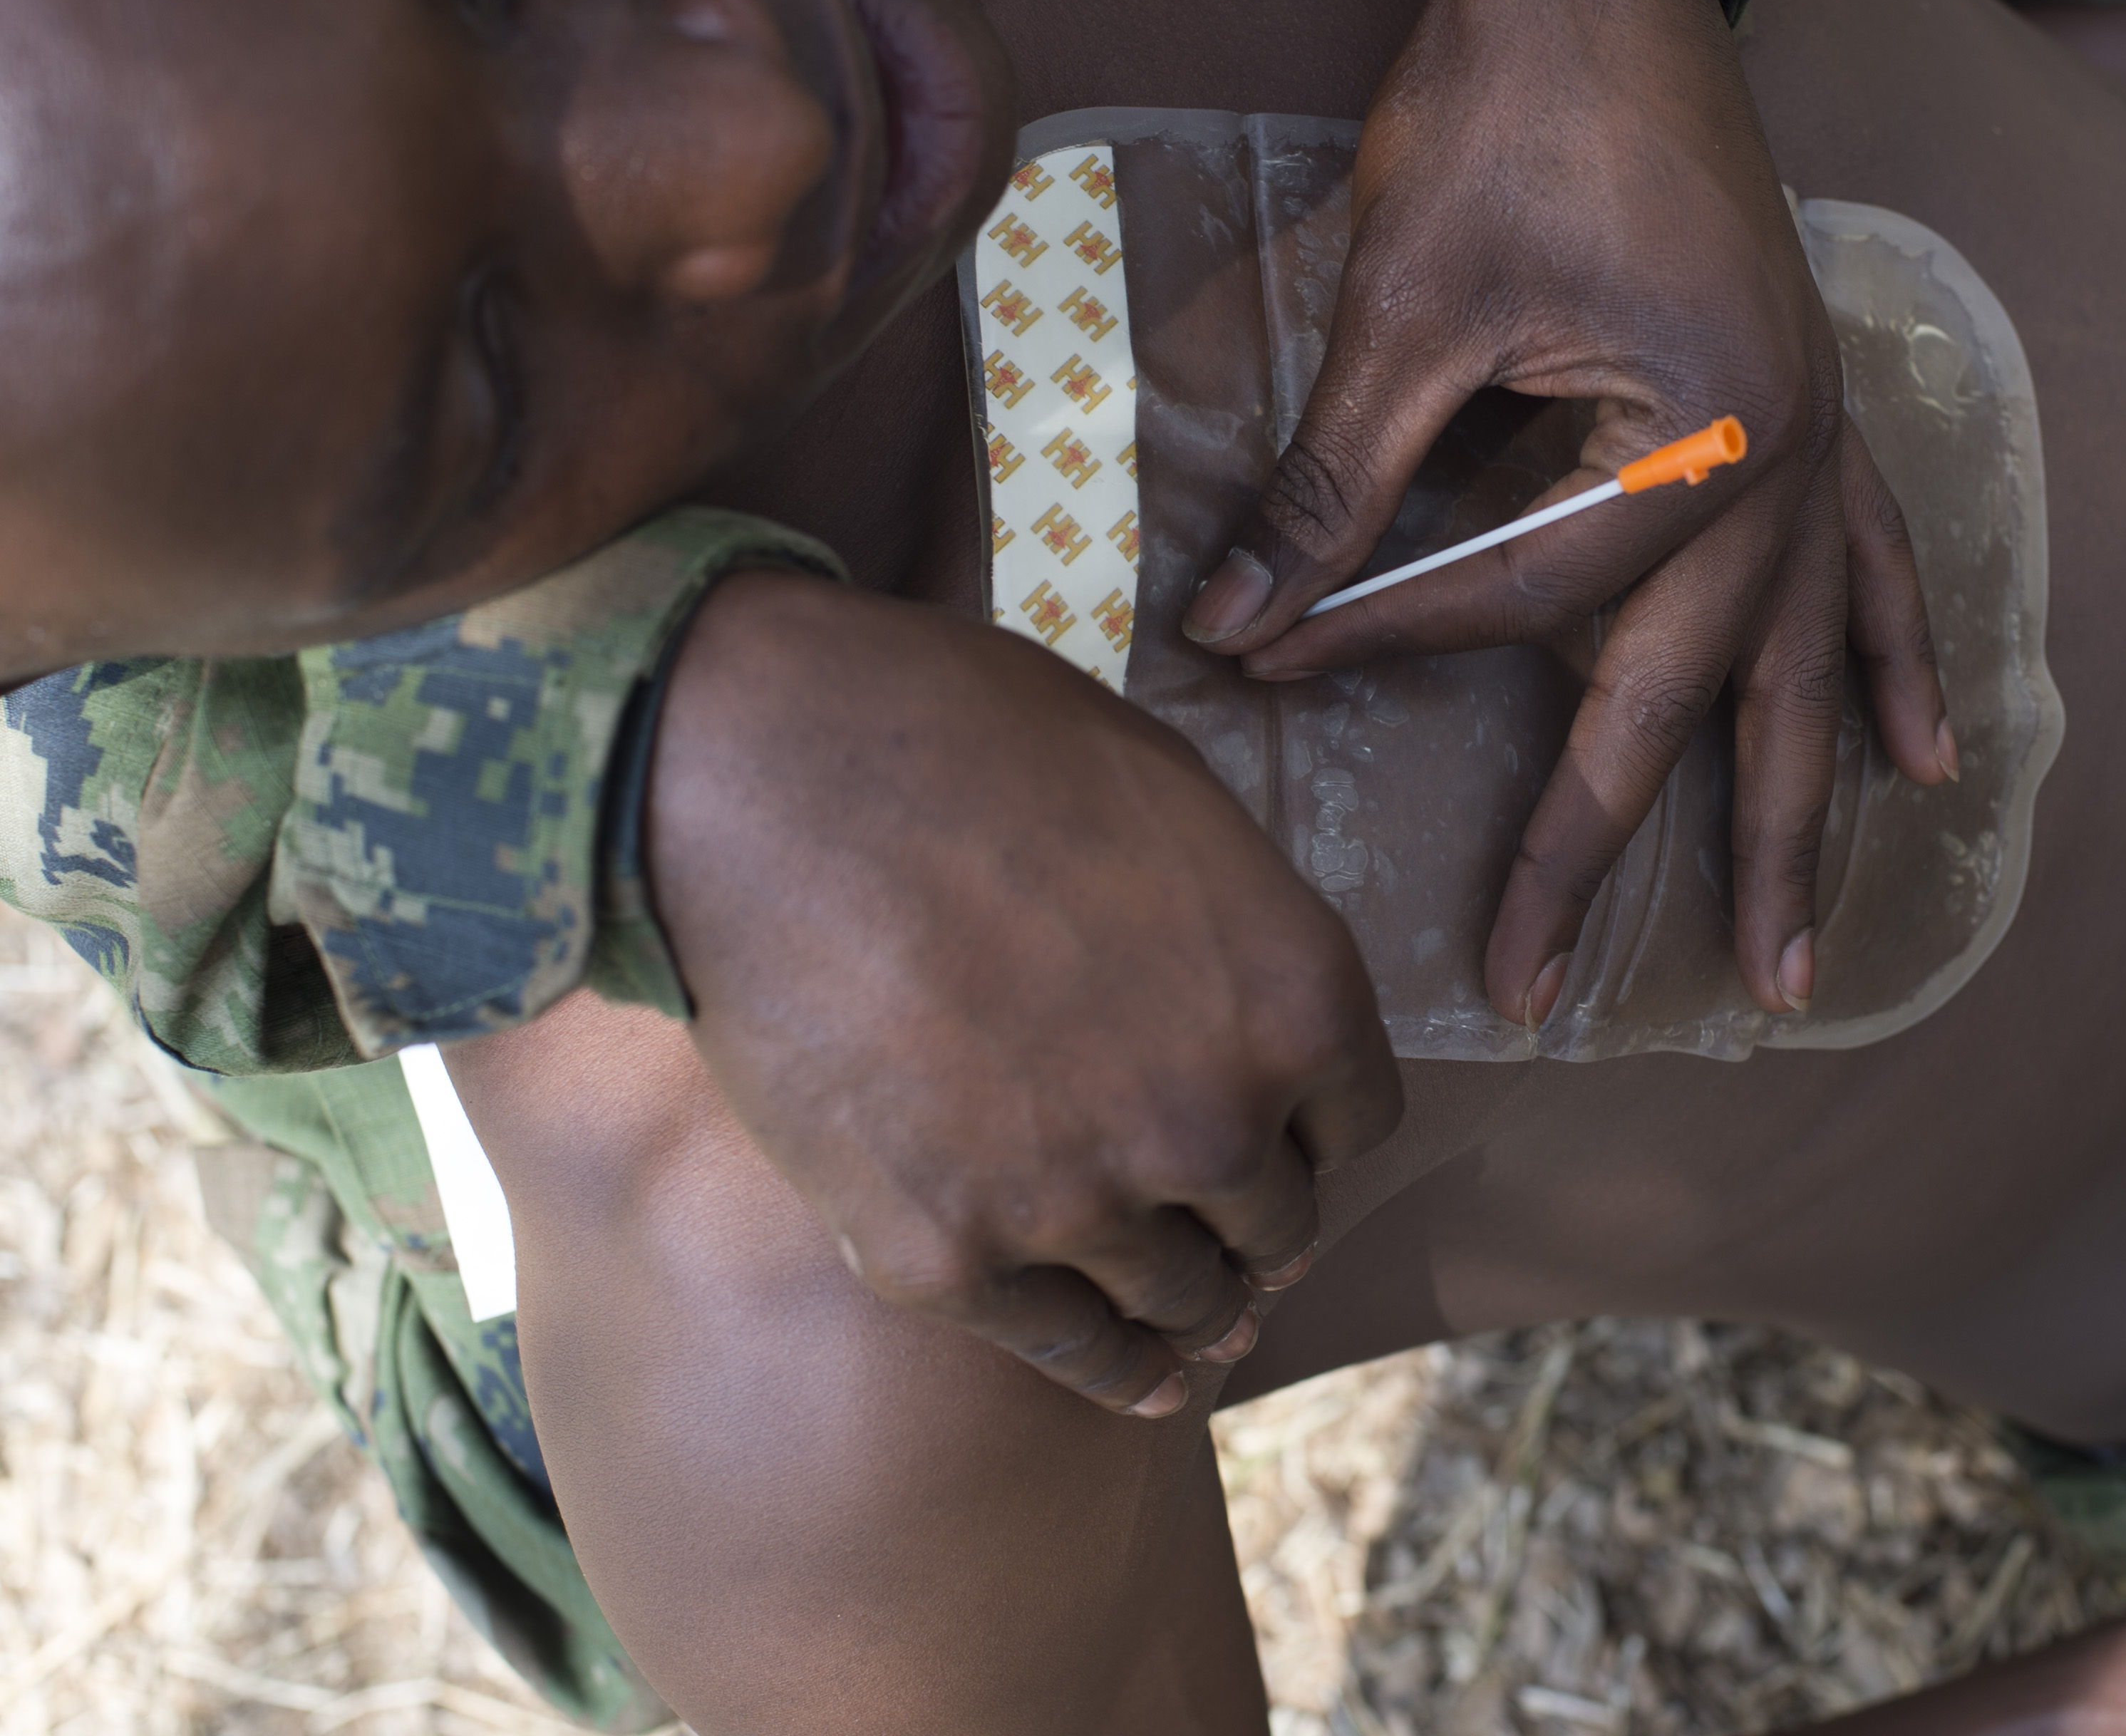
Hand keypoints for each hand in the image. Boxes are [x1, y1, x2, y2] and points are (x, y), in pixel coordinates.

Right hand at [644, 572, 1403, 1416]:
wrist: (768, 778)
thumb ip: (1228, 926)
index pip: (1357, 1122)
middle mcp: (1213, 1119)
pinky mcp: (951, 1258)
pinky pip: (1072, 1351)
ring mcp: (1082, 1202)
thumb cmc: (966, 745)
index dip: (1313, 1128)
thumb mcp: (1167, 802)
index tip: (1279, 1135)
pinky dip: (1118, 1372)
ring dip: (1194, 1302)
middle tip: (1229, 1226)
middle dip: (1254, 1216)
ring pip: (1187, 1300)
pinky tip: (1141, 1380)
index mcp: (1294, 996)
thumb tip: (1239, 995)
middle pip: (1279, 1222)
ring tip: (1193, 1309)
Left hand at [1178, 0, 1951, 1023]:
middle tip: (1541, 986)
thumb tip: (1230, 625)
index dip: (1387, 641)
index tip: (1265, 676)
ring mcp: (1825, 434)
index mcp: (1697, 432)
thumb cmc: (1505, 107)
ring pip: (1808, 673)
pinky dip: (1897, 663)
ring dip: (1790, 821)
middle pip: (1687, 692)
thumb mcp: (1405, 301)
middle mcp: (1791, 456)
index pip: (1525, 596)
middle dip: (1610, 849)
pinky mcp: (1823, 401)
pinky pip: (1878, 567)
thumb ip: (1336, 485)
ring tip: (1786, 969)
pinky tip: (1927, 765)